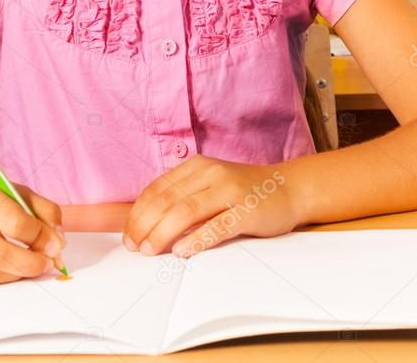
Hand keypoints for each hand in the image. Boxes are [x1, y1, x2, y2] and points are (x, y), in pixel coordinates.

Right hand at [0, 176, 65, 282]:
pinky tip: (8, 265)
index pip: (13, 221)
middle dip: (30, 264)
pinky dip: (0, 275)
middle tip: (48, 264)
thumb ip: (43, 210)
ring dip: (18, 273)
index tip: (56, 245)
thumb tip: (58, 240)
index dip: (39, 237)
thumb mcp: (15, 191)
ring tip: (31, 265)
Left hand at [122, 155, 298, 258]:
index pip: (157, 188)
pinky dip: (196, 239)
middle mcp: (211, 173)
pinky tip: (181, 251)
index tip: (128, 234)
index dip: (138, 212)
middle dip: (145, 225)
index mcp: (198, 166)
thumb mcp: (210, 184)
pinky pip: (217, 226)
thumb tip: (147, 222)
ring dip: (162, 233)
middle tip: (134, 247)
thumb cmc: (243, 191)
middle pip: (168, 200)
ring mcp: (229, 191)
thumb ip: (184, 195)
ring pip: (186, 211)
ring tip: (149, 250)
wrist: (288, 188)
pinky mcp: (246, 211)